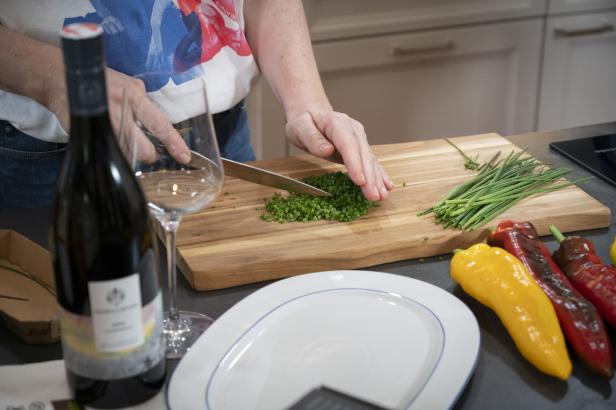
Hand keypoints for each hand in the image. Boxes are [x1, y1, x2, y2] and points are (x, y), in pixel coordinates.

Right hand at [47, 68, 189, 163]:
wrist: (62, 77)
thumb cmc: (103, 84)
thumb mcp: (128, 88)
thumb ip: (142, 106)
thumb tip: (160, 128)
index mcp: (135, 96)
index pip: (160, 123)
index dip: (173, 142)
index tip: (185, 156)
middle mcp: (120, 109)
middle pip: (141, 146)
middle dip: (148, 154)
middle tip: (149, 153)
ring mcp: (102, 121)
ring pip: (124, 150)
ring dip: (129, 153)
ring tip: (126, 143)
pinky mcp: (87, 129)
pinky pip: (107, 148)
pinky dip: (112, 149)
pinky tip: (110, 142)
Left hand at [285, 108, 393, 200]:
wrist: (312, 113)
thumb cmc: (304, 122)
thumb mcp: (300, 127)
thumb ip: (312, 138)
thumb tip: (327, 150)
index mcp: (337, 123)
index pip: (349, 145)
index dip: (356, 164)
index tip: (360, 181)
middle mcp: (353, 129)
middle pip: (363, 154)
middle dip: (370, 177)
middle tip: (373, 196)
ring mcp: (359, 138)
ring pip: (370, 160)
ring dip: (377, 179)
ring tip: (381, 196)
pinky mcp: (360, 147)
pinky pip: (371, 161)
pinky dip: (379, 175)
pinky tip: (386, 186)